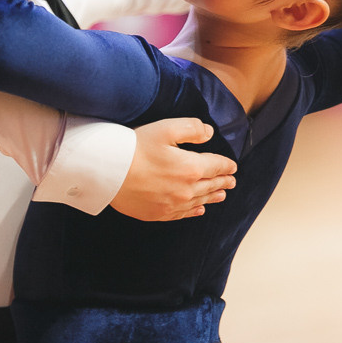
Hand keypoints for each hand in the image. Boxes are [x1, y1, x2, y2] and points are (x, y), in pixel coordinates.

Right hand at [111, 118, 237, 220]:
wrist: (108, 173)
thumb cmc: (135, 147)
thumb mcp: (166, 128)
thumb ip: (191, 128)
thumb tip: (209, 132)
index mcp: (191, 168)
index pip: (216, 167)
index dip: (226, 166)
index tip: (233, 166)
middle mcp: (186, 190)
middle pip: (210, 186)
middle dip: (223, 182)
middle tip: (232, 181)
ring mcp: (172, 204)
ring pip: (200, 201)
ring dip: (213, 197)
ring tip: (222, 195)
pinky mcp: (158, 214)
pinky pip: (183, 214)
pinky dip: (194, 211)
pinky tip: (199, 209)